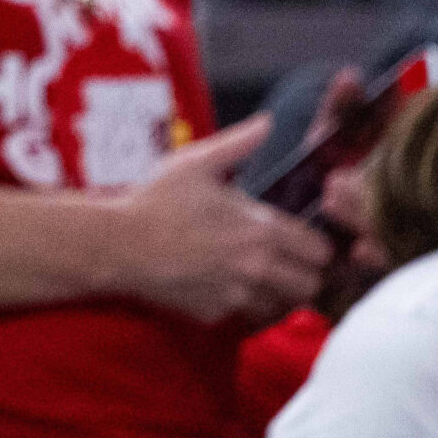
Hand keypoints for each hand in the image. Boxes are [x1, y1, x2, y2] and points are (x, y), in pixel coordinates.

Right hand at [102, 114, 332, 324]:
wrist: (117, 243)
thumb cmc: (155, 199)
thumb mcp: (195, 162)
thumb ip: (238, 144)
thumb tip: (268, 122)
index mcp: (261, 229)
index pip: (320, 251)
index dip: (313, 246)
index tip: (299, 242)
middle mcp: (258, 267)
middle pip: (311, 286)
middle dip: (301, 274)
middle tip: (283, 262)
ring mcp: (238, 294)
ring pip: (282, 307)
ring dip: (275, 295)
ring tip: (255, 277)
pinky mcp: (216, 313)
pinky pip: (243, 315)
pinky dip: (238, 304)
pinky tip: (218, 284)